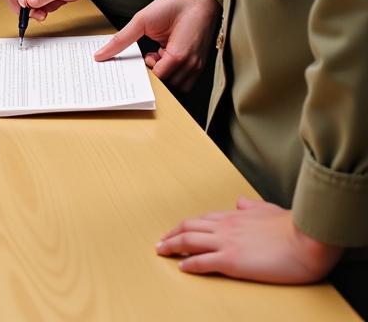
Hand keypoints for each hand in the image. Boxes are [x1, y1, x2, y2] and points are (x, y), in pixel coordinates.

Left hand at [94, 0, 219, 90]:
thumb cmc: (176, 5)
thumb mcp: (143, 19)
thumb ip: (122, 39)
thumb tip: (102, 54)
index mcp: (178, 55)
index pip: (158, 78)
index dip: (144, 69)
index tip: (136, 58)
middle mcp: (191, 64)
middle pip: (167, 84)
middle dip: (154, 72)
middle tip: (145, 54)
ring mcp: (197, 65)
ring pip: (177, 85)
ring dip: (164, 73)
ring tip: (157, 53)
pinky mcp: (200, 62)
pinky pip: (185, 78)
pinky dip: (173, 72)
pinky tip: (166, 55)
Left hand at [157, 199, 342, 283]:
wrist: (308, 238)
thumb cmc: (293, 227)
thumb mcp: (269, 210)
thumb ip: (252, 206)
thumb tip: (240, 202)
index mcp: (235, 216)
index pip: (203, 219)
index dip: (187, 225)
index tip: (177, 230)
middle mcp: (226, 227)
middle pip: (189, 227)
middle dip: (171, 234)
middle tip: (160, 242)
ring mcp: (227, 243)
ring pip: (189, 241)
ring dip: (172, 246)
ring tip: (161, 251)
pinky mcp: (232, 260)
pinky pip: (203, 262)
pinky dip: (189, 264)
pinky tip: (181, 267)